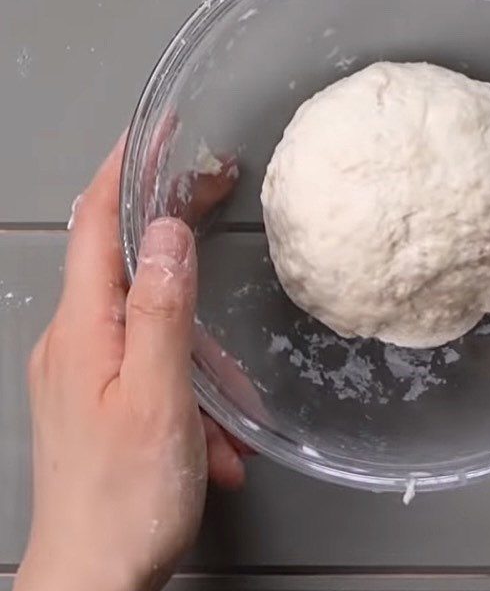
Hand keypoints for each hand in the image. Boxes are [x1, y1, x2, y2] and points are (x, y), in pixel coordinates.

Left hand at [15, 135, 245, 590]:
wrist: (91, 583)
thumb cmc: (126, 497)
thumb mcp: (158, 397)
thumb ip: (163, 311)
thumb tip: (168, 234)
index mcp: (85, 327)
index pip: (96, 221)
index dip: (125, 168)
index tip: (156, 129)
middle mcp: (76, 338)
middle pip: (123, 257)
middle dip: (169, 225)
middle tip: (213, 188)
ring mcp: (84, 370)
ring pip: (148, 321)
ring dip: (195, 347)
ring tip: (228, 402)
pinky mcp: (98, 398)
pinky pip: (151, 366)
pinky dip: (188, 386)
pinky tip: (213, 440)